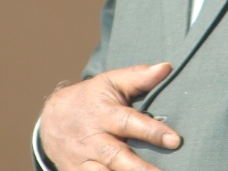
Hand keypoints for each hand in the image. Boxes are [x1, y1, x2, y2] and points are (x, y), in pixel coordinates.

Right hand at [41, 62, 180, 170]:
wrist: (52, 119)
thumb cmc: (91, 99)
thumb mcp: (111, 83)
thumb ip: (139, 77)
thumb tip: (167, 68)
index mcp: (105, 114)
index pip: (129, 122)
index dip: (152, 131)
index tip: (175, 140)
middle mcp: (94, 139)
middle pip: (117, 156)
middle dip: (140, 168)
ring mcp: (85, 160)